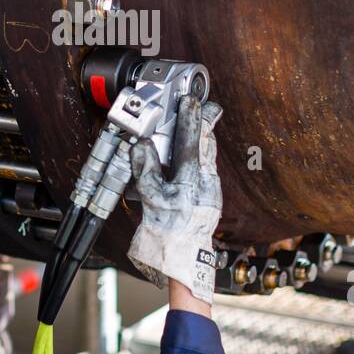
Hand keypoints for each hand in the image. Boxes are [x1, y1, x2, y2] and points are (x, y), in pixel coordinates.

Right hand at [126, 94, 222, 303]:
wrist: (183, 254)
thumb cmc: (167, 228)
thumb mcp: (151, 196)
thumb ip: (146, 168)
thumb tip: (141, 145)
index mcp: (189, 176)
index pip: (190, 139)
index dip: (190, 117)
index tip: (190, 99)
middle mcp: (205, 179)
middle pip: (207, 143)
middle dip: (206, 123)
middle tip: (207, 104)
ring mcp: (211, 188)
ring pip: (210, 155)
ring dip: (206, 138)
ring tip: (204, 124)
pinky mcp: (212, 197)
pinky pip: (208, 169)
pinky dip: (203, 157)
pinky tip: (197, 158)